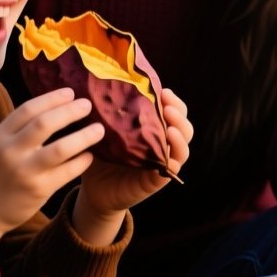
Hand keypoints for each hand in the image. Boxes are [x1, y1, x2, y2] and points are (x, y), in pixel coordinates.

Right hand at [0, 88, 96, 260]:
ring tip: (100, 130)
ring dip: (84, 136)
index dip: (51, 98)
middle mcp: (10, 151)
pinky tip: (90, 156)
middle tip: (88, 105)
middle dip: (70, 111)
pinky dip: (81, 162)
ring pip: (60, 148)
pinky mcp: (38, 190)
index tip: (70, 92)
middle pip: (45, 123)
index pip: (28, 109)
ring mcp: (24, 171)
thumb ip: (19, 129)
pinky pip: (67, 172)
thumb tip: (54, 107)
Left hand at [74, 88, 193, 244]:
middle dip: (179, 113)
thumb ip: (107, 114)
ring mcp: (161, 163)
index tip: (162, 90)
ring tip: (170, 128)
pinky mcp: (156, 181)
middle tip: (167, 104)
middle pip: (183, 126)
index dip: (172, 100)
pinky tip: (168, 157)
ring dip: (180, 136)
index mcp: (153, 129)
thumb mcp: (103, 132)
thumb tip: (97, 86)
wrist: (93, 190)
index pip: (172, 111)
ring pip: (183, 148)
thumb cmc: (99, 157)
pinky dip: (172, 162)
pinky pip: (171, 171)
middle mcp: (161, 145)